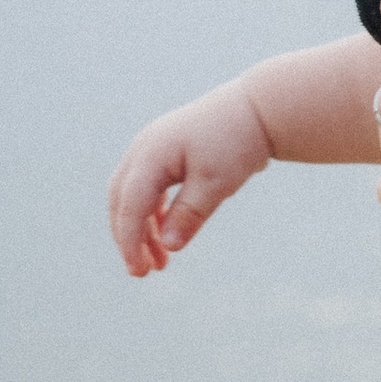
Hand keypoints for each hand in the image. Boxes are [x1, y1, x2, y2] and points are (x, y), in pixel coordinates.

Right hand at [108, 81, 271, 274]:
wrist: (258, 109)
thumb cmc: (237, 143)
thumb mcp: (216, 183)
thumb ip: (189, 214)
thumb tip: (168, 245)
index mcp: (151, 154)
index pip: (129, 206)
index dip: (129, 242)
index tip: (139, 272)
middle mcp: (144, 149)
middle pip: (122, 201)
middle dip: (129, 238)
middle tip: (143, 272)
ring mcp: (152, 149)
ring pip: (133, 196)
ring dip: (142, 229)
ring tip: (160, 263)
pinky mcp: (165, 153)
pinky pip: (149, 188)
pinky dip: (154, 214)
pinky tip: (166, 236)